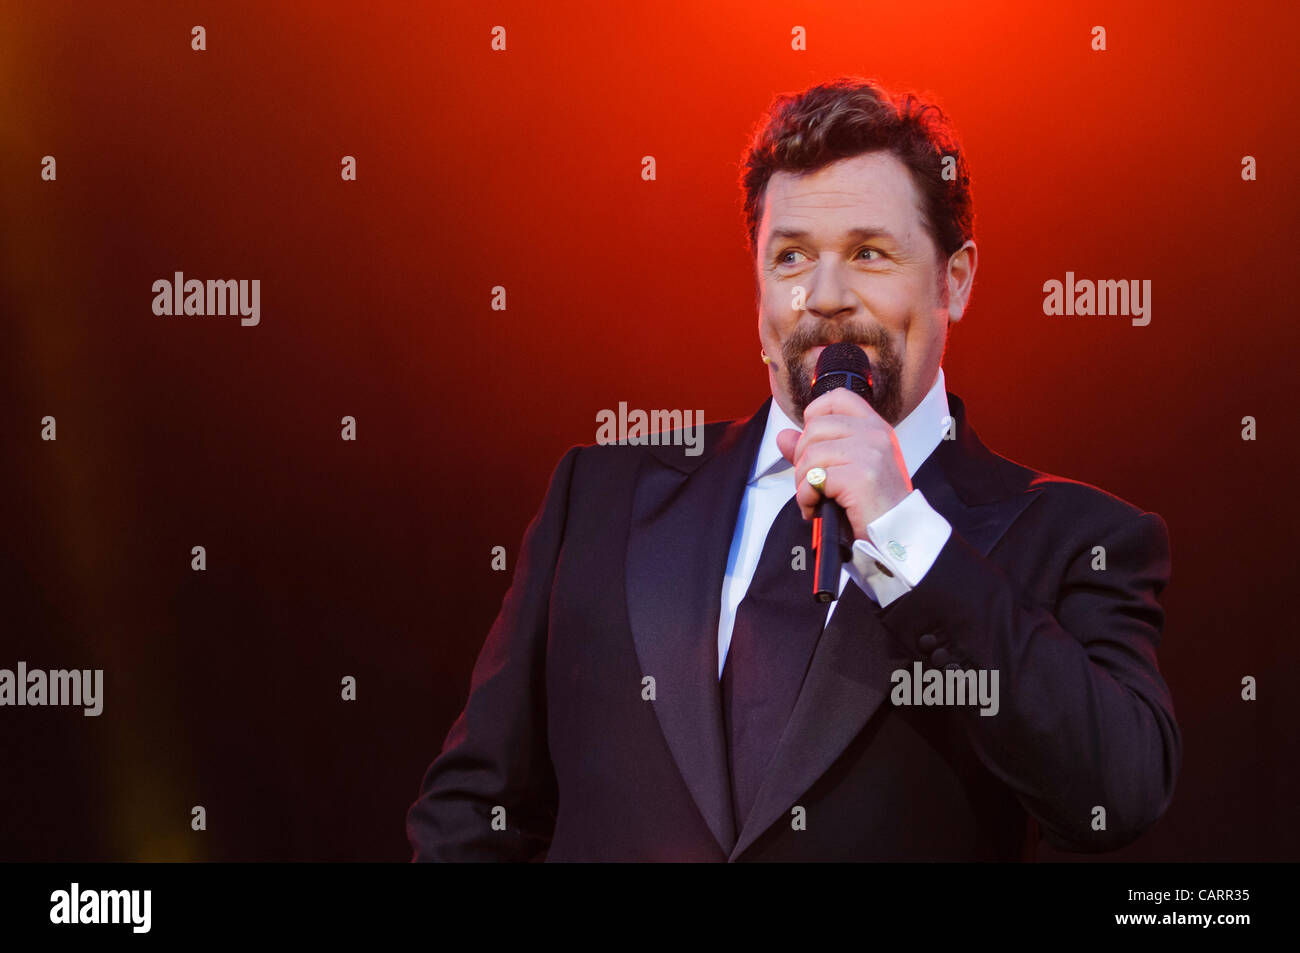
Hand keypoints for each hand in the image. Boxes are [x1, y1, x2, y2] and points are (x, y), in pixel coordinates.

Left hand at [775, 388, 912, 540]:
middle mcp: (875, 434)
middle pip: (815, 428)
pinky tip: (816, 509)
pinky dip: (807, 498)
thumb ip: (814, 449)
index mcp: (875, 427)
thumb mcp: (848, 468)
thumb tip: (783, 436)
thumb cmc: (874, 504)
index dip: (815, 415)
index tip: (812, 442)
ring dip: (803, 482)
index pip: (837, 397)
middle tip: (812, 483)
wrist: (898, 535)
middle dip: (802, 459)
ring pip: (811, 454)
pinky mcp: (860, 476)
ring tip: (815, 498)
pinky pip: (814, 479)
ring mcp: (869, 453)